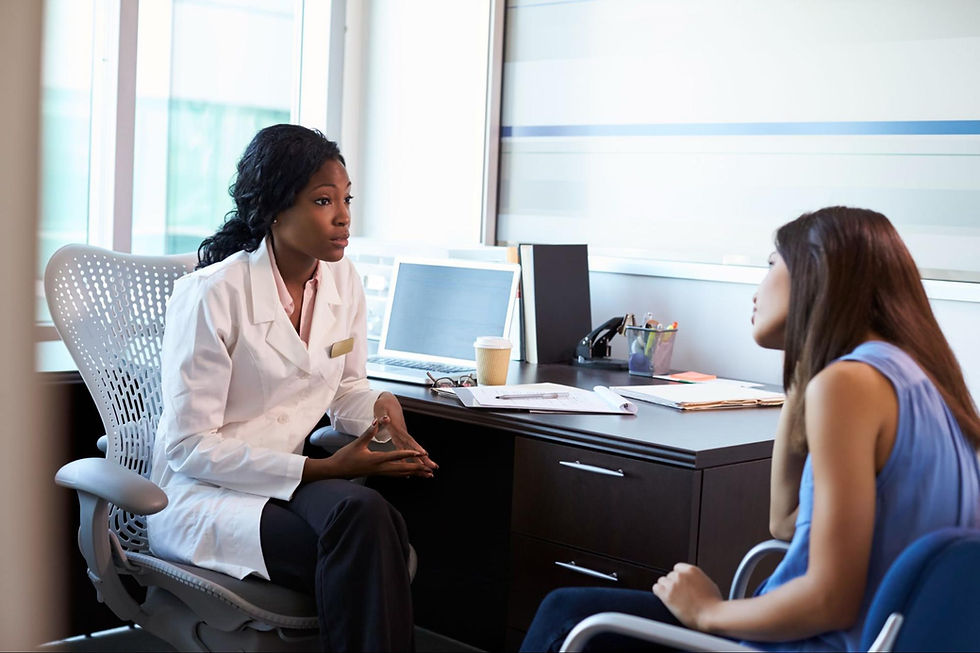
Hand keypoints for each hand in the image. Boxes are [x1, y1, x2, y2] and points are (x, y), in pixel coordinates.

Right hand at [304, 420, 432, 480]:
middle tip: (431, 470)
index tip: (420, 454)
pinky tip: (410, 475)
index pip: (395, 456)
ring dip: (414, 473)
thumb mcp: (357, 443)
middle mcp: (380, 468)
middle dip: (418, 468)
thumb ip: (369, 432)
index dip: (409, 454)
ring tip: (427, 475)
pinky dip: (404, 474)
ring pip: (400, 474)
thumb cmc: (345, 456)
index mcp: (376, 460)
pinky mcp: (377, 474)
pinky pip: (394, 475)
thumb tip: (377, 420)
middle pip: (402, 469)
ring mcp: (379, 473)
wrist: (335, 471)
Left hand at [374, 393, 438, 470]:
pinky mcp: (402, 436)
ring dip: (422, 459)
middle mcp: (402, 433)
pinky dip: (413, 457)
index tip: (423, 453)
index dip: (416, 446)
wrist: (388, 400)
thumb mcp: (381, 410)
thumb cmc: (383, 405)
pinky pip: (408, 448)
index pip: (408, 439)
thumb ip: (382, 416)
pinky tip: (415, 465)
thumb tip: (386, 419)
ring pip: (413, 449)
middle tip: (433, 467)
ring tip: (431, 468)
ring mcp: (403, 434)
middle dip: (424, 457)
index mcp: (397, 428)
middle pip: (415, 447)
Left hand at [652, 563, 722, 631]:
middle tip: (679, 595)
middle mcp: (680, 575)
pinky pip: (656, 588)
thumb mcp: (709, 584)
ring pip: (661, 581)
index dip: (679, 577)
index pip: (677, 568)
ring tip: (673, 599)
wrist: (712, 615)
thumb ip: (697, 579)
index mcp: (691, 570)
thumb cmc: (714, 604)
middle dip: (673, 584)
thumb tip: (692, 582)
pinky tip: (665, 599)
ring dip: (665, 589)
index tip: (680, 585)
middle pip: (669, 575)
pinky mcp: (666, 594)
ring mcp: (673, 584)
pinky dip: (658, 594)